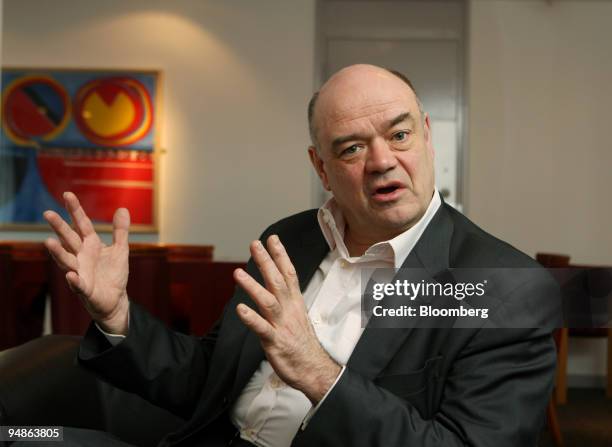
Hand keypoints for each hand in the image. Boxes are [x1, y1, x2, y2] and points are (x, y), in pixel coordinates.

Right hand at [43, 192, 130, 334]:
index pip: (82, 224)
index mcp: (90, 245)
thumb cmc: (113, 273)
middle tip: (47, 213)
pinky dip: (74, 280)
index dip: (75, 210)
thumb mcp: (121, 249)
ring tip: (49, 242)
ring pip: (66, 260)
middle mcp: (81, 256)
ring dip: (58, 252)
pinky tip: (71, 275)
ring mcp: (80, 272)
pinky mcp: (85, 289)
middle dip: (59, 227)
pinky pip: (78, 284)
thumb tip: (122, 208)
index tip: (67, 194)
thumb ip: (120, 230)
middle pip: (69, 239)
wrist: (116, 299)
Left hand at [234, 235, 340, 403]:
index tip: (272, 238)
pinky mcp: (275, 342)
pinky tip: (240, 309)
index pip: (289, 273)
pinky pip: (262, 328)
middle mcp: (289, 310)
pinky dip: (251, 318)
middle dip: (266, 261)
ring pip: (268, 301)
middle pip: (277, 281)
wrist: (313, 369)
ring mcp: (282, 325)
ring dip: (252, 286)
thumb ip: (285, 299)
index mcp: (295, 302)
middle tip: (255, 244)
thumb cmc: (302, 343)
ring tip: (237, 273)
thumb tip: (274, 285)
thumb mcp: (297, 315)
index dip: (281, 255)